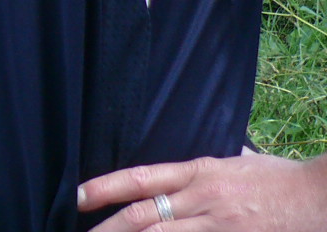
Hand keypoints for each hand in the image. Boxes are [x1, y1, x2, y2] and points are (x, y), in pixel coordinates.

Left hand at [78, 151, 326, 231]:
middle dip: (108, 228)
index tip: (77, 195)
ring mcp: (219, 227)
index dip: (106, 187)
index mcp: (200, 172)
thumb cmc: (282, 179)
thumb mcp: (241, 161)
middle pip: (145, 215)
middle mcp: (203, 199)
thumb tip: (213, 155)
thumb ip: (214, 166)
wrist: (321, 197)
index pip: (141, 178)